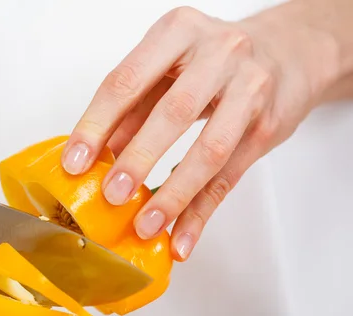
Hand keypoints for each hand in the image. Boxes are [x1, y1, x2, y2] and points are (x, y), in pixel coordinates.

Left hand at [61, 4, 345, 260]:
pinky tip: (180, 237)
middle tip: (111, 195)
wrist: (288, 50)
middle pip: (174, 113)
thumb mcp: (168, 65)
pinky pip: (229, 178)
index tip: (75, 161)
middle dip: (138, 159)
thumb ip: (133, 105)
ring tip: (145, 225)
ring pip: (209, 151)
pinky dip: (201, 213)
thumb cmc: (214, 58)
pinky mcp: (266, 127)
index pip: (127, 81)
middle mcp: (219, 54)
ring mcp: (249, 90)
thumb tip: (100, 154)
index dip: (96, 124)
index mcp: (178, 32)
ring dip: (173, 195)